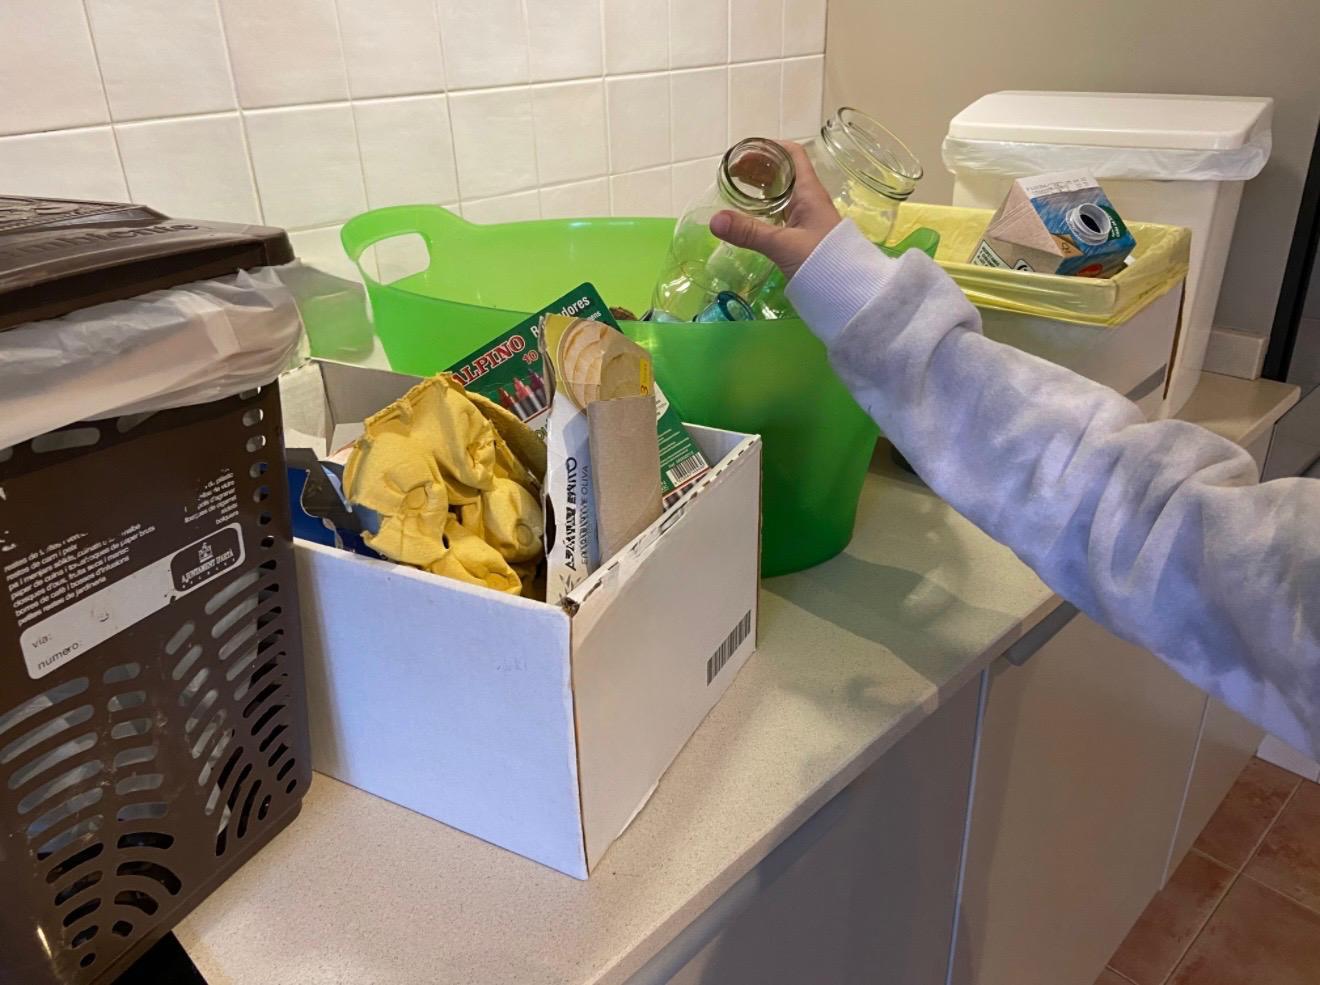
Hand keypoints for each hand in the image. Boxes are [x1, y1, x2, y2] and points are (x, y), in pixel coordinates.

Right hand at [709, 140, 841, 280]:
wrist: (848, 291)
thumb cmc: (823, 260)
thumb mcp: (783, 245)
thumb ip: (749, 233)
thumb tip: (714, 220)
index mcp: (808, 192)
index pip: (792, 155)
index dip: (770, 147)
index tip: (746, 151)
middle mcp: (809, 200)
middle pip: (784, 172)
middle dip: (759, 168)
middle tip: (734, 173)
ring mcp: (807, 218)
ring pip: (782, 193)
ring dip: (761, 188)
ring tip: (737, 190)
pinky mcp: (803, 236)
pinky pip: (782, 213)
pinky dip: (765, 209)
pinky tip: (752, 217)